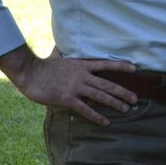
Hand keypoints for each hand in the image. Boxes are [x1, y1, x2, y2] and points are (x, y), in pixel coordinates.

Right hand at [0, 45, 136, 125]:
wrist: (29, 73)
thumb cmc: (43, 65)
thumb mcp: (60, 56)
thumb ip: (67, 52)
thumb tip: (66, 43)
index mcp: (82, 65)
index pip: (106, 65)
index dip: (121, 66)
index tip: (135, 69)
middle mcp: (82, 76)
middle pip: (108, 84)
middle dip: (123, 92)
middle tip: (136, 99)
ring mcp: (75, 87)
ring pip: (100, 96)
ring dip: (115, 103)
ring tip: (127, 109)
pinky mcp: (67, 98)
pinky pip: (85, 109)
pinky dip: (96, 116)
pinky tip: (106, 122)